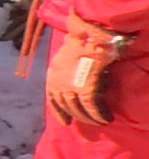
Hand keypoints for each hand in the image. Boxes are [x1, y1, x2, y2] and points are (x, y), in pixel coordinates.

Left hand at [46, 12, 130, 126]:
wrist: (90, 34)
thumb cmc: (81, 40)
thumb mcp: (65, 56)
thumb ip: (67, 69)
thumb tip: (76, 78)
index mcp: (52, 76)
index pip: (53, 100)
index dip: (59, 112)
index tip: (65, 122)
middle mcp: (58, 84)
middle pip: (67, 106)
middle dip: (76, 116)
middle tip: (86, 123)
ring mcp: (71, 88)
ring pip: (79, 109)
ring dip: (89, 118)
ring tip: (98, 122)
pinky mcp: (86, 89)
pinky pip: (93, 107)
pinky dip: (100, 114)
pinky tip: (106, 118)